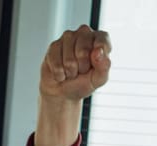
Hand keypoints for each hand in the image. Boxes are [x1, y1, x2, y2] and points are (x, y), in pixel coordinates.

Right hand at [34, 25, 109, 145]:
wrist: (61, 96)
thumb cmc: (81, 88)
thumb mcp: (97, 82)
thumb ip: (103, 68)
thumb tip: (100, 54)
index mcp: (99, 43)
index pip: (102, 37)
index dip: (98, 49)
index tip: (95, 61)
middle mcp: (84, 37)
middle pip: (84, 39)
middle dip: (80, 61)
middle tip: (78, 74)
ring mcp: (67, 40)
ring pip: (67, 45)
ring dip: (67, 65)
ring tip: (68, 76)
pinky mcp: (53, 47)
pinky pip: (53, 53)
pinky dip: (56, 67)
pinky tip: (58, 76)